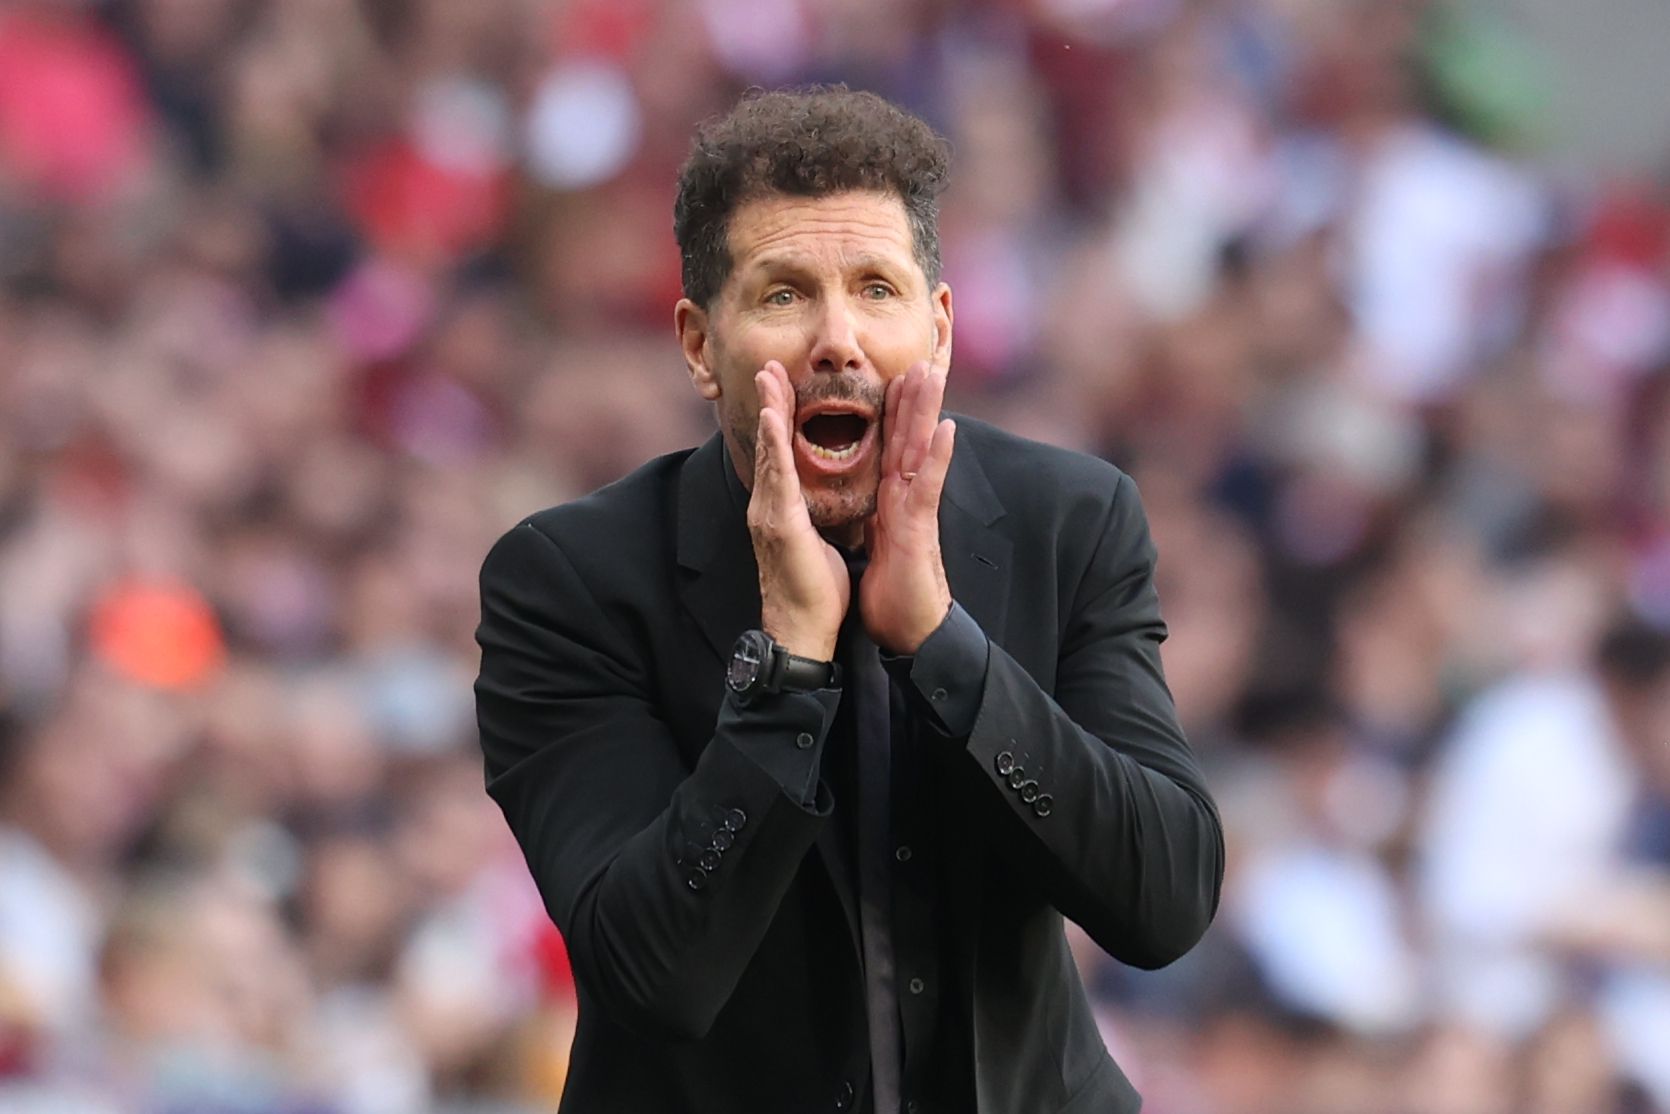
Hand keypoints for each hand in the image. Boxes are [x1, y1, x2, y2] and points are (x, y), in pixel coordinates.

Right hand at [749, 361, 849, 661]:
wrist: (802, 631)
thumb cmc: (813, 592)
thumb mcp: (816, 543)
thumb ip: (812, 518)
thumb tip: (818, 504)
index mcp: (782, 509)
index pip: (782, 454)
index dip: (780, 419)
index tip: (780, 386)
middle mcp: (770, 505)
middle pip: (770, 444)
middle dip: (769, 402)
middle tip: (767, 365)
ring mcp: (770, 512)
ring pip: (770, 451)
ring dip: (769, 410)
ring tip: (768, 377)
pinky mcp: (779, 522)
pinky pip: (778, 474)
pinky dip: (772, 442)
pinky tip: (771, 416)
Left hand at [861, 363, 954, 653]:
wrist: (905, 630)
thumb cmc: (891, 592)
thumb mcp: (876, 543)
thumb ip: (876, 516)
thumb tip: (870, 502)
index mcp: (891, 499)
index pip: (891, 445)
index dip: (892, 411)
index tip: (892, 375)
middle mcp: (906, 497)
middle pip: (909, 437)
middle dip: (913, 397)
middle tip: (920, 357)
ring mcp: (916, 509)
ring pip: (922, 451)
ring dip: (928, 411)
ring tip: (934, 374)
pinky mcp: (920, 528)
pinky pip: (929, 487)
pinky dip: (939, 457)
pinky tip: (948, 429)